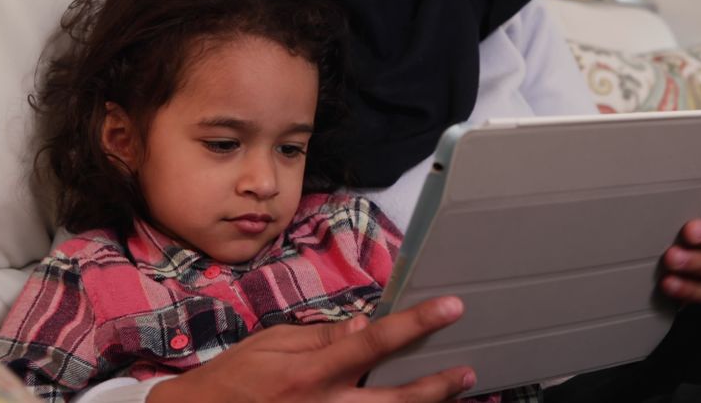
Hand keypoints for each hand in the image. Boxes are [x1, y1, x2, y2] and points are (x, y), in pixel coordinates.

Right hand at [148, 296, 474, 402]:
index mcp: (313, 373)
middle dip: (436, 387)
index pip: (375, 342)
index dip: (417, 324)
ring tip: (452, 394)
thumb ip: (322, 336)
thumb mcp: (273, 343)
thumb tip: (363, 326)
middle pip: (396, 400)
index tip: (450, 307)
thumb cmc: (234, 378)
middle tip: (466, 372)